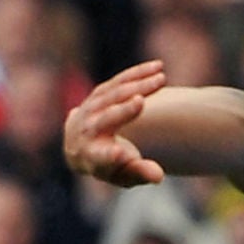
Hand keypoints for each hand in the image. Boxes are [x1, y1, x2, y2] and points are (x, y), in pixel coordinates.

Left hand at [64, 60, 171, 187]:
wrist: (82, 146)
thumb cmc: (111, 165)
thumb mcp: (125, 174)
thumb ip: (140, 173)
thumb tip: (159, 176)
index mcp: (91, 158)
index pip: (100, 158)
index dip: (110, 157)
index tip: (121, 154)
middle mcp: (86, 132)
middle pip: (104, 120)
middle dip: (122, 111)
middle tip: (140, 101)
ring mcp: (89, 110)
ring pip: (112, 94)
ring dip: (136, 85)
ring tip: (161, 79)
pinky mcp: (98, 94)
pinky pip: (117, 81)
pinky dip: (137, 74)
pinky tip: (157, 67)